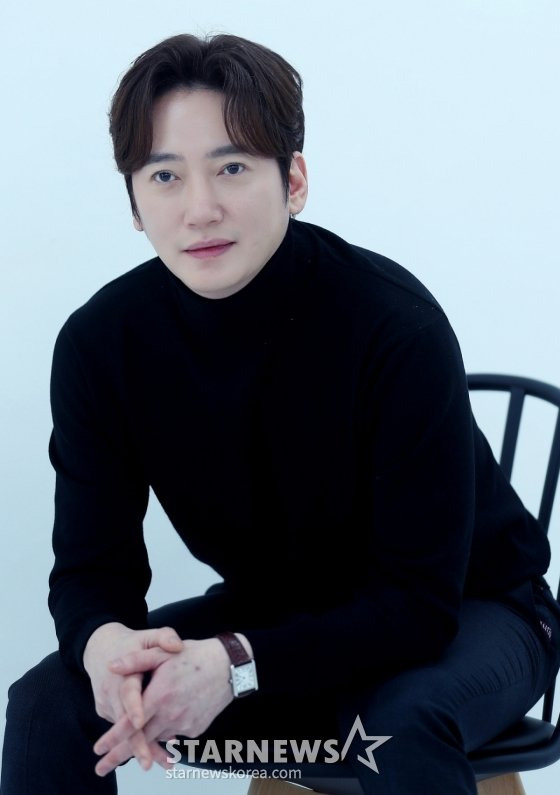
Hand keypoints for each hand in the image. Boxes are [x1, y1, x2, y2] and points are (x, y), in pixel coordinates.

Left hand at [93, 635, 250, 775]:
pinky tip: (169, 717)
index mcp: (160, 696)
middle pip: (140, 741)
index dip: (112, 738)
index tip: (97, 750)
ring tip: (136, 745)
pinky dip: (167, 730)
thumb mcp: (164, 653)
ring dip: (145, 742)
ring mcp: (184, 724)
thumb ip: (136, 660)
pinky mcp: (195, 729)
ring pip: (157, 737)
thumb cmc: (196, 656)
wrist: (230, 666)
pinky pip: (174, 734)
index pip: (130, 724)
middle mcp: (171, 714)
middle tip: (101, 767)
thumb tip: (112, 666)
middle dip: (119, 755)